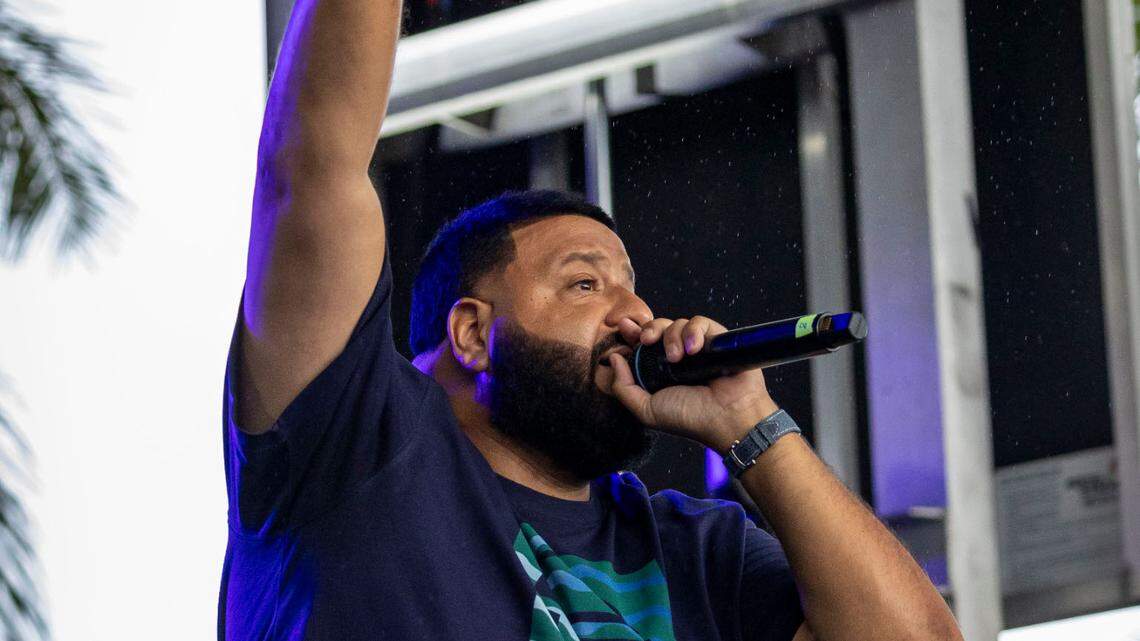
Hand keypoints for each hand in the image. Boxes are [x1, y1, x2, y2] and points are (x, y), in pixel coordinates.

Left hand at [606, 316, 779, 452]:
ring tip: (678, 358)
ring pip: (677, 323)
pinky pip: (700, 322)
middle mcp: (678, 356)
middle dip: (649, 329)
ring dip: (672, 337)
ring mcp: (698, 347)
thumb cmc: (689, 418)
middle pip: (658, 328)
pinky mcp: (717, 339)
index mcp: (660, 371)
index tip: (624, 325)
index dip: (632, 332)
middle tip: (647, 341)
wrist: (728, 418)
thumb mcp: (647, 409)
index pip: (643, 344)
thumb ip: (623, 387)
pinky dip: (694, 331)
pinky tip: (694, 349)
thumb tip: (613, 359)